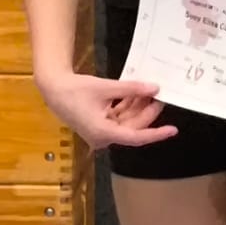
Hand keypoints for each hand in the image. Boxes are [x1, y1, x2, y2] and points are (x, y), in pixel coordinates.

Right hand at [38, 71, 176, 149]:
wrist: (53, 89)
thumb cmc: (75, 89)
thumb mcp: (106, 87)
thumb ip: (131, 89)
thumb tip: (155, 88)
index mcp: (103, 132)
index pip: (136, 136)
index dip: (156, 134)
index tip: (172, 130)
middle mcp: (103, 137)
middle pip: (133, 126)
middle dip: (147, 110)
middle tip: (160, 94)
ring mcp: (101, 132)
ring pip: (127, 121)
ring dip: (138, 107)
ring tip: (150, 90)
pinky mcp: (100, 125)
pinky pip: (119, 117)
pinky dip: (128, 106)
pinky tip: (137, 93)